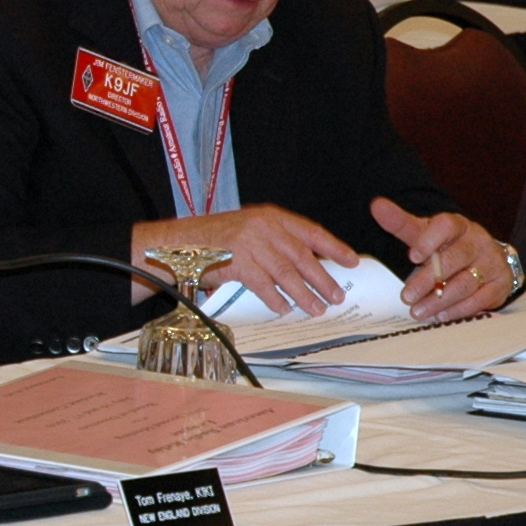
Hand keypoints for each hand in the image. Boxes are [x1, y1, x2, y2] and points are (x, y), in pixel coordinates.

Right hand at [132, 204, 358, 315]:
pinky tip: (284, 308)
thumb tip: (309, 266)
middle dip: (323, 278)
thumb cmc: (211, 241)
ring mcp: (248, 243)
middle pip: (302, 256)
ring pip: (286, 273)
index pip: (310, 231)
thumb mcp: (246, 231)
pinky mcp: (235, 261)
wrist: (173, 244)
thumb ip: (275, 242)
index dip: (333, 247)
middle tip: (337, 296)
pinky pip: (263, 284)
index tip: (352, 261)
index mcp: (268, 216)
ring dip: (304, 293)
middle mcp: (261, 226)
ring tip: (317, 308)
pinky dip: (276, 298)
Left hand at [374, 198, 510, 321]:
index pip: (446, 226)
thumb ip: (400, 222)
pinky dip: (460, 309)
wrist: (484, 256)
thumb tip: (376, 205)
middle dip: (427, 280)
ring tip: (418, 311)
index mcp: (458, 225)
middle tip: (406, 297)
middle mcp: (478, 242)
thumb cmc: (449, 244)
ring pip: (466, 283)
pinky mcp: (500, 284)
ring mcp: (491, 263)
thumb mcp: (425, 232)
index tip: (412, 256)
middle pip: (454, 259)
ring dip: (440, 300)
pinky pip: (481, 299)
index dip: (429, 240)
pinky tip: (442, 315)